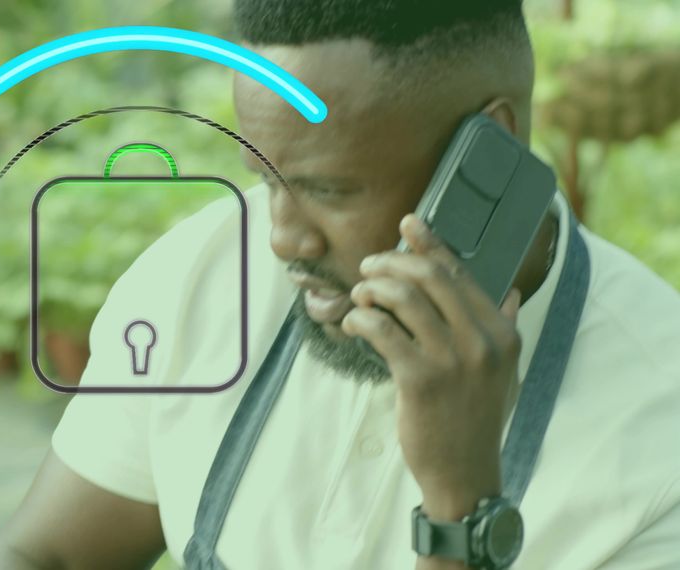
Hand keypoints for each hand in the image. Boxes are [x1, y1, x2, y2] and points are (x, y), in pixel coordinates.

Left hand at [341, 214, 521, 519]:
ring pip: (403, 297)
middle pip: (429, 276)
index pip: (460, 273)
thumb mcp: (503, 371)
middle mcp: (483, 340)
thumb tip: (509, 293)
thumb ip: (505, 328)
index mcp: (502, 332)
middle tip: (369, 267)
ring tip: (359, 297)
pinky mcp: (420, 378)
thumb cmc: (475, 418)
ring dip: (372, 289)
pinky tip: (353, 325)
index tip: (407, 223)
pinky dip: (361, 319)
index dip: (430, 244)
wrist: (464, 473)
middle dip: (391, 262)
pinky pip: (382, 329)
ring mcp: (453, 359)